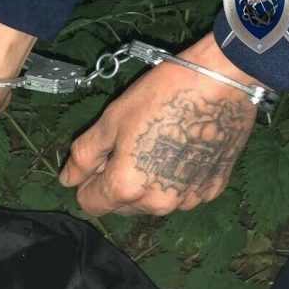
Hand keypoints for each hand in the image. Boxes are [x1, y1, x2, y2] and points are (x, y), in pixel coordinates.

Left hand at [59, 34, 259, 216]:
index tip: (98, 159)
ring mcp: (189, 199)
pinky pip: (181, 194)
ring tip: (155, 146)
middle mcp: (158, 203)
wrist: (222, 82)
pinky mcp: (213, 190)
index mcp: (126, 187)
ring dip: (145, 185)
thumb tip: (67, 180)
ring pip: (151, 203)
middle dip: (115, 184)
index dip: (86, 182)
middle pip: (121, 207)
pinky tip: (180, 150)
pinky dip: (174, 180)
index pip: (90, 204)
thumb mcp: (110, 121)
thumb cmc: (160, 96)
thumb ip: (84, 156)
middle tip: (126, 147)